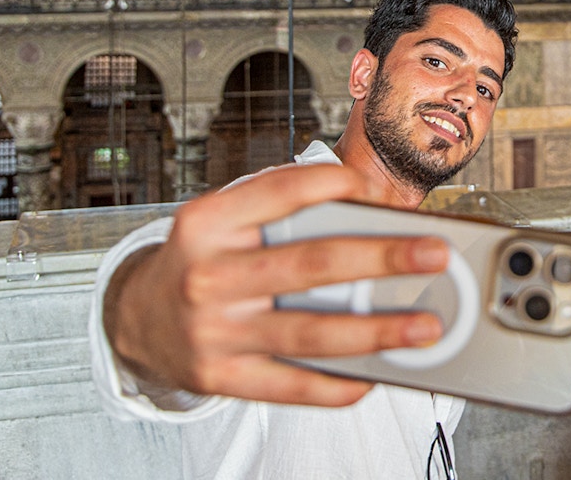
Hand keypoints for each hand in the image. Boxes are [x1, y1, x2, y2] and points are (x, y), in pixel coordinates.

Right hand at [103, 164, 449, 406]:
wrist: (135, 317)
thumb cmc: (205, 260)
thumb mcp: (225, 222)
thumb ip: (282, 211)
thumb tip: (372, 212)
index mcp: (208, 221)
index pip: (281, 192)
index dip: (334, 184)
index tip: (380, 187)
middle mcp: (208, 274)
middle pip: (311, 264)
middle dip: (383, 258)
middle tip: (435, 254)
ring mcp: (214, 330)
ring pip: (310, 332)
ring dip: (377, 330)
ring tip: (425, 326)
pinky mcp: (221, 376)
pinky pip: (290, 386)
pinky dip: (336, 385)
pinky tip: (375, 376)